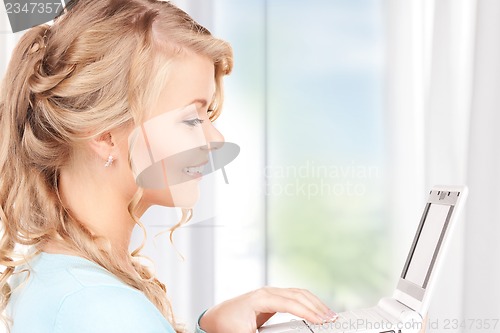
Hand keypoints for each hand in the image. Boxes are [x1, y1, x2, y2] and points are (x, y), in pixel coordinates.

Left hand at [199, 286, 336, 332]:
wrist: (216, 317)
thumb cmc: (228, 326)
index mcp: (260, 298)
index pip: (290, 303)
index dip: (307, 312)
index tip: (321, 322)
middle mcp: (267, 292)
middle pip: (298, 294)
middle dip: (317, 306)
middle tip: (333, 319)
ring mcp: (270, 292)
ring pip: (299, 293)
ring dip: (315, 303)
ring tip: (329, 315)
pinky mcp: (273, 298)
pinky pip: (295, 296)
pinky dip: (308, 303)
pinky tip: (316, 311)